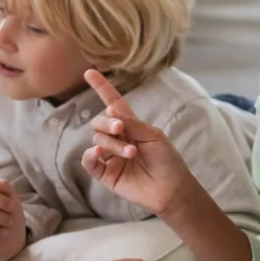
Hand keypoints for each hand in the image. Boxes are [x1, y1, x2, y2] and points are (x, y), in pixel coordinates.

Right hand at [81, 70, 193, 216]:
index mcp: (130, 126)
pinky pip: (89, 161)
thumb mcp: (152, 135)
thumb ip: (131, 123)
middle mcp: (116, 139)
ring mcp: (109, 156)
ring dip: (113, 144)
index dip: (101, 88)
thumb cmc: (167, 159)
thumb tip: (110, 111)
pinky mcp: (105, 174)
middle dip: (108, 124)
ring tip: (131, 153)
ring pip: (97, 140)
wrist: (171, 188)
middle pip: (99, 122)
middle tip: (121, 129)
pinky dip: (91, 154)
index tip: (89, 72)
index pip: (112, 103)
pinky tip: (100, 152)